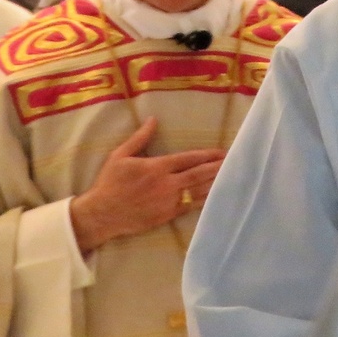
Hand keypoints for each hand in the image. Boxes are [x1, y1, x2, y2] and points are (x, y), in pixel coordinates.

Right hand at [69, 117, 224, 251]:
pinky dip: (204, 201)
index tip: (222, 152)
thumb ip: (139, 138)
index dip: (207, 155)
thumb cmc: (110, 183)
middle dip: (217, 168)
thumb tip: (153, 120)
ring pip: (198, 192)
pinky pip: (190, 207)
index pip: (188, 159)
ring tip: (232, 178)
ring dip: (215, 184)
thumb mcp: (120, 155)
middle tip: (235, 163)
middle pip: (198, 175)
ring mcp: (168, 202)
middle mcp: (166, 184)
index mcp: (156, 167)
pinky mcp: (167, 216)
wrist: (102, 213)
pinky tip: (215, 196)